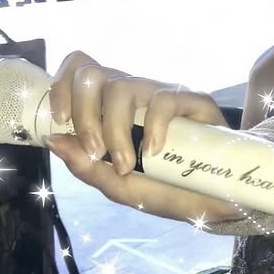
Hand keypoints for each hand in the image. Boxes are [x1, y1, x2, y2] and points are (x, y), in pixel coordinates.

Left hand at [46, 51, 239, 222]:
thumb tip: (52, 140)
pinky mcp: (194, 101)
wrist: (220, 202)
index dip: (62, 85)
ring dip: (114, 129)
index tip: (60, 119)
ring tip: (125, 163)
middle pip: (93, 75)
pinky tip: (156, 151)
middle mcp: (134, 95)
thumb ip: (86, 167)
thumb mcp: (120, 187)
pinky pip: (163, 99)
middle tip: (95, 150)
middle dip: (84, 115)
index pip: (80, 70)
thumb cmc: (169, 191)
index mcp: (111, 109)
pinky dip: (153, 126)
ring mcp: (163, 96)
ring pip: (121, 87)